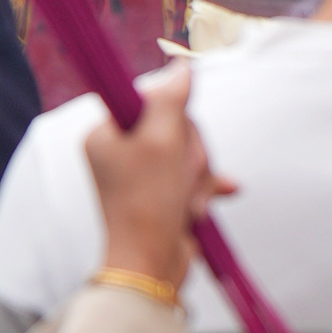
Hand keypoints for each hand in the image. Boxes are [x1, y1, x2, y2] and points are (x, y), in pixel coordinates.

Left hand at [86, 64, 235, 295]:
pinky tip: (225, 192)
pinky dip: (206, 186)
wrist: (151, 266)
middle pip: (175, 125)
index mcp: (106, 134)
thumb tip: (181, 66)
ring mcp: (142, 175)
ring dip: (198, 175)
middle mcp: (120, 152)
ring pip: (188, 152)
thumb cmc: (149, 201)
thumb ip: (172, 97)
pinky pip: (193, 176)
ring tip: (192, 201)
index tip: (173, 135)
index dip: (173, 114)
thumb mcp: (162, 139)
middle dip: (190, 153)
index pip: (149, 97)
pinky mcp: (163, 195)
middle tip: (181, 177)